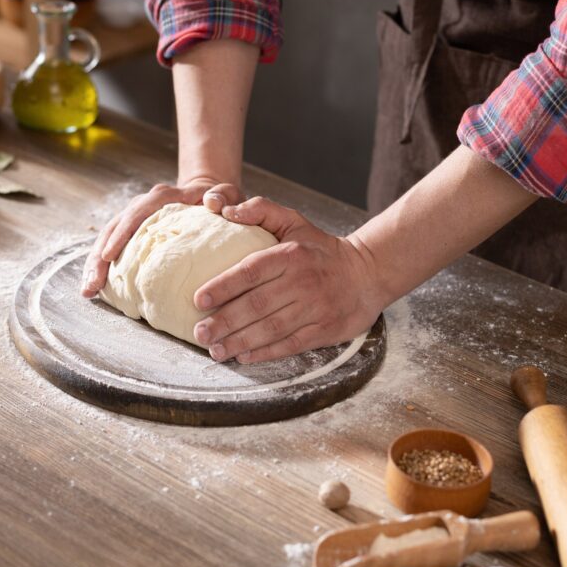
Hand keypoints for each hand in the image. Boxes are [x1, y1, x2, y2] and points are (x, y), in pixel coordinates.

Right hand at [80, 180, 242, 297]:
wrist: (209, 196)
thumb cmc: (219, 199)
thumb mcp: (227, 193)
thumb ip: (224, 195)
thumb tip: (211, 202)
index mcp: (162, 197)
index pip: (138, 212)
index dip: (122, 233)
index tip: (110, 255)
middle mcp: (142, 206)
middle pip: (113, 228)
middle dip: (99, 257)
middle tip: (91, 285)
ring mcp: (134, 220)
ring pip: (107, 240)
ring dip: (95, 265)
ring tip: (87, 291)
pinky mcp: (132, 234)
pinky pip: (112, 249)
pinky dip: (103, 266)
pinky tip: (96, 289)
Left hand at [192, 197, 386, 363]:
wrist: (368, 273)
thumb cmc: (322, 250)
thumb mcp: (295, 222)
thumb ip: (261, 210)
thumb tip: (227, 212)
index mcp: (292, 255)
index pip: (251, 271)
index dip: (223, 287)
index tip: (198, 300)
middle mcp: (302, 282)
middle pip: (256, 305)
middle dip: (224, 321)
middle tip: (200, 333)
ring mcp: (314, 308)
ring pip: (270, 329)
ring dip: (239, 341)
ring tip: (215, 349)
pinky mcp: (323, 330)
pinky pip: (289, 344)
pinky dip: (264, 352)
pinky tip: (244, 356)